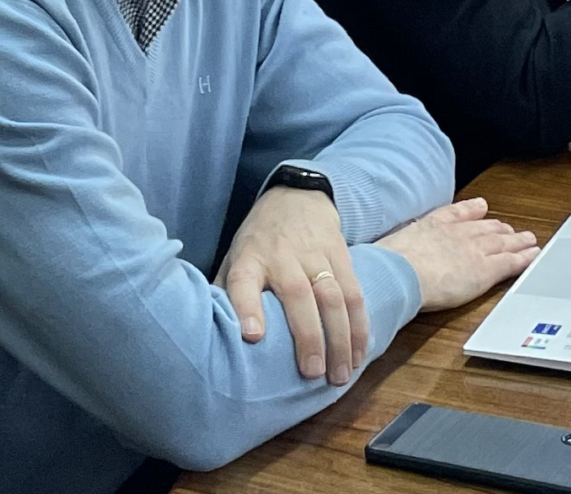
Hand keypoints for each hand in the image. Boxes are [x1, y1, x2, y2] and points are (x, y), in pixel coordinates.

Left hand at [216, 185, 364, 384]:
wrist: (297, 195)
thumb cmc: (259, 240)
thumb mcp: (234, 258)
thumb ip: (224, 295)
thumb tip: (211, 340)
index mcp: (250, 259)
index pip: (244, 281)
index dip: (248, 308)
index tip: (252, 336)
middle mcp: (283, 257)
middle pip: (298, 295)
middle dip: (308, 336)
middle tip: (312, 373)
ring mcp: (316, 256)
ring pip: (334, 297)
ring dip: (340, 338)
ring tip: (340, 375)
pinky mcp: (341, 256)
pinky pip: (355, 293)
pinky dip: (359, 326)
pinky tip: (359, 354)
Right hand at [377, 198, 539, 311]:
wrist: (400, 272)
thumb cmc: (389, 263)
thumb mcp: (390, 247)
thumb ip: (397, 248)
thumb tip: (387, 256)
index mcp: (432, 225)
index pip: (456, 213)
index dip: (471, 210)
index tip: (481, 206)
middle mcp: (456, 233)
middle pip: (483, 228)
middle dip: (498, 229)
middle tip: (510, 229)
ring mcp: (473, 250)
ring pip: (502, 243)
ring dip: (517, 241)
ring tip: (527, 240)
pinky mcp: (485, 269)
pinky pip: (510, 262)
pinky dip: (524, 258)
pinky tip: (532, 256)